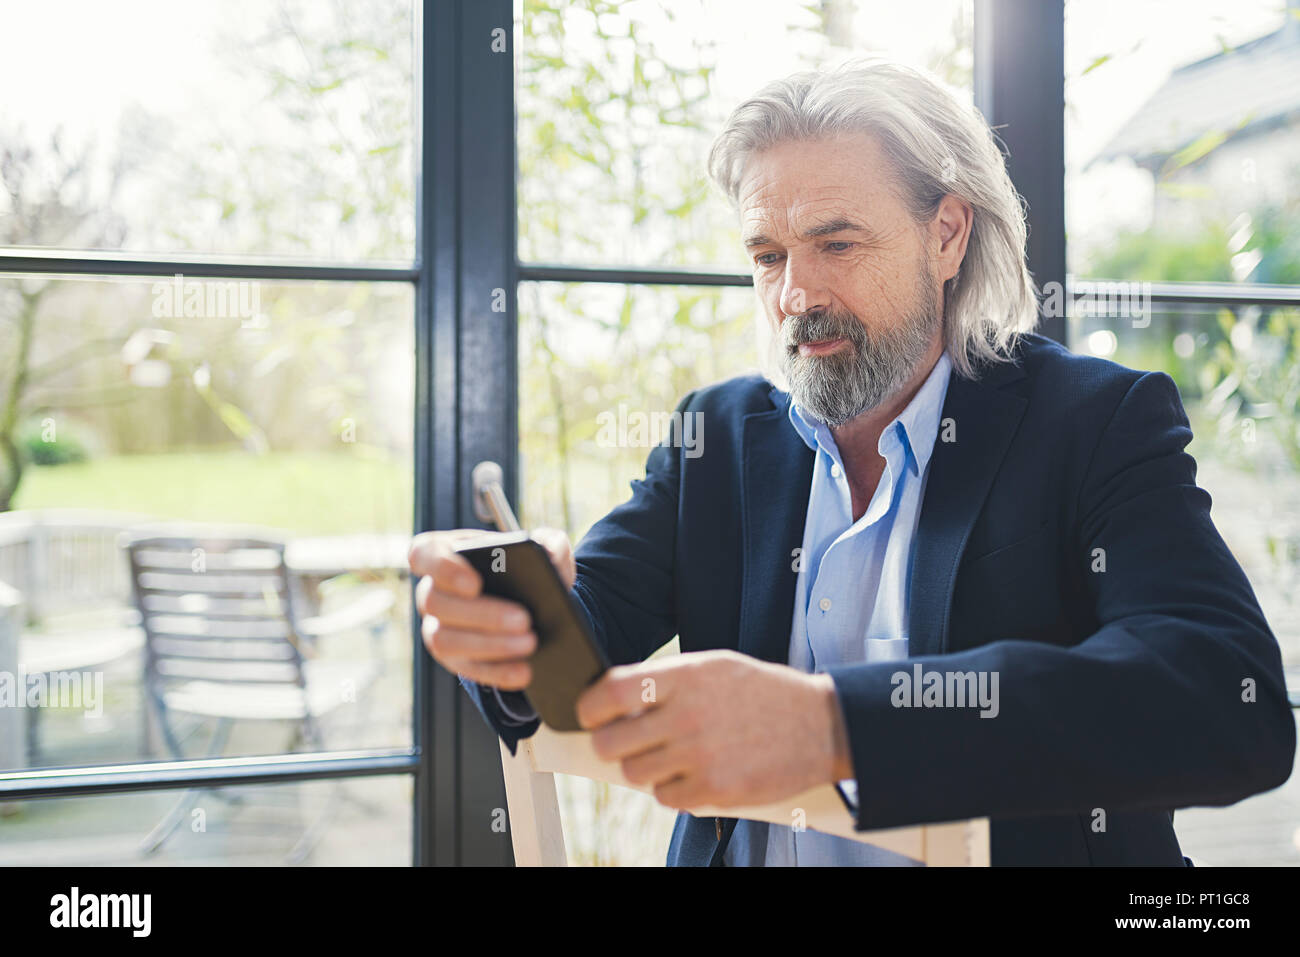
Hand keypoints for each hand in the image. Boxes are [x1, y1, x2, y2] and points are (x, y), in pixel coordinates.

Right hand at [408, 526, 574, 690]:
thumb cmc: (528, 568)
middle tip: (524, 619)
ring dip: (490, 645)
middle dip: (482, 613)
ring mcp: (437, 627)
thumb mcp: (544, 549)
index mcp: (446, 552)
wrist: (534, 605)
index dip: (442, 568)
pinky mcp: (454, 658)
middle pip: (437, 602)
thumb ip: (550, 543)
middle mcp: (432, 591)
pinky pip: (466, 669)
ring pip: (445, 640)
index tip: (475, 583)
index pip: (423, 554)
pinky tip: (524, 671)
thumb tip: (551, 553)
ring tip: (530, 643)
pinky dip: (497, 671)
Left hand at [575, 649, 853, 809]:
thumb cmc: (762, 693)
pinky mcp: (715, 790)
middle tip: (629, 742)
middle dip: (612, 745)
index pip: (610, 693)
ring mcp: (700, 756)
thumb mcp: (714, 666)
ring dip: (645, 768)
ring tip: (671, 756)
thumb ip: (665, 680)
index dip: (590, 708)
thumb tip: (613, 697)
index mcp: (684, 677)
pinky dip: (673, 790)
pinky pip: (665, 798)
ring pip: (634, 773)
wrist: (820, 725)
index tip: (592, 716)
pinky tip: (695, 772)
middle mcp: (687, 716)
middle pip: (610, 743)